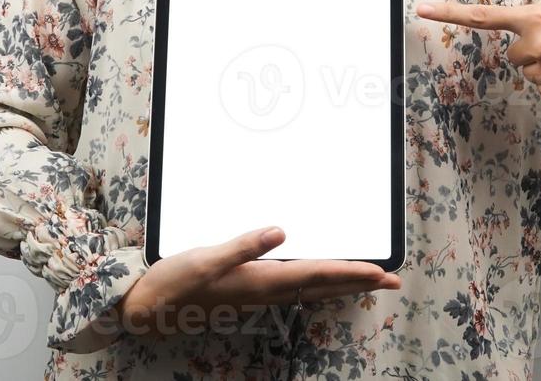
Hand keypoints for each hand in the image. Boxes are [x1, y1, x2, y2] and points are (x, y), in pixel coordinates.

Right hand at [115, 226, 400, 342]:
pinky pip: (295, 288)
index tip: (382, 273)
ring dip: (343, 283)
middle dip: (359, 282)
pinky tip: (319, 279)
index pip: (317, 276)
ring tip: (369, 280)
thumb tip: (281, 232)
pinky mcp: (248, 290)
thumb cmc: (174, 282)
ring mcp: (258, 293)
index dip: (352, 273)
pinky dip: (318, 282)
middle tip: (393, 280)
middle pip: (324, 287)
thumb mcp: (205, 258)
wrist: (147, 307)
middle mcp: (265, 291)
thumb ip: (243, 245)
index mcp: (261, 282)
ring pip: (312, 289)